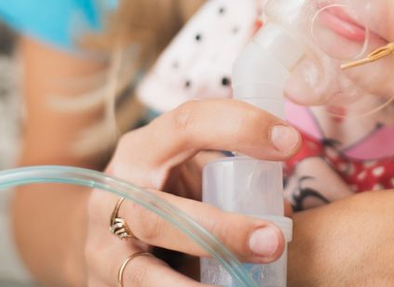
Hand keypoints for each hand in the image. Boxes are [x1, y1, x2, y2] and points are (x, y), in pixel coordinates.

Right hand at [84, 99, 300, 285]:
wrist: (108, 238)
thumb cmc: (166, 200)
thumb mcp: (190, 178)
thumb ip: (229, 182)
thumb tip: (282, 212)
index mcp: (143, 150)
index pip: (188, 123)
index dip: (240, 127)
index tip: (289, 142)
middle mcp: (117, 190)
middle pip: (161, 209)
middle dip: (220, 229)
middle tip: (274, 240)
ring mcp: (104, 240)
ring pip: (148, 262)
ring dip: (201, 271)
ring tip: (247, 285)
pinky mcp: (104, 279)